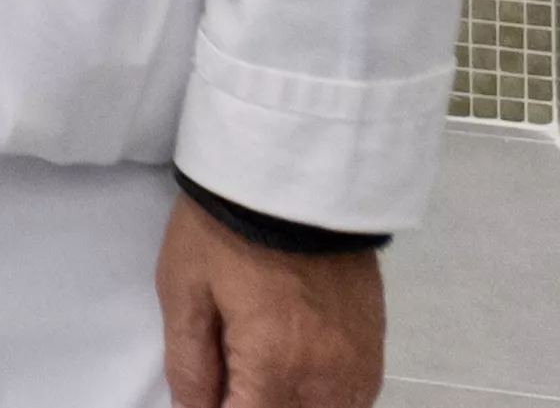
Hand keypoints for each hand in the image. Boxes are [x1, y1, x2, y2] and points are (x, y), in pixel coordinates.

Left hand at [160, 196, 382, 407]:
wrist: (291, 175)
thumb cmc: (224, 229)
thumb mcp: (184, 292)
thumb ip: (190, 366)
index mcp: (276, 368)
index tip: (208, 395)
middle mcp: (327, 378)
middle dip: (254, 404)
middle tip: (227, 380)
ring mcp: (359, 365)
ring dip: (290, 404)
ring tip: (257, 378)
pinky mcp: (375, 347)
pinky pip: (355, 400)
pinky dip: (324, 401)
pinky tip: (296, 382)